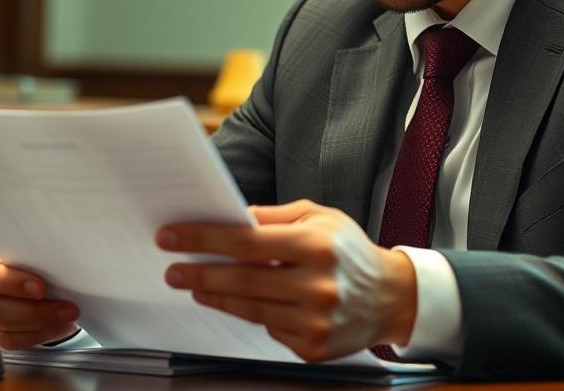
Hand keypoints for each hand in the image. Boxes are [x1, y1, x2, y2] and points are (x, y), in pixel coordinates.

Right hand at [0, 241, 80, 349]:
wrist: (26, 266)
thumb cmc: (28, 253)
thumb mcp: (28, 246)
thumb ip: (34, 255)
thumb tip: (60, 264)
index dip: (12, 284)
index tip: (41, 288)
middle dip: (35, 312)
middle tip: (66, 309)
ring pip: (3, 329)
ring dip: (40, 326)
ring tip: (66, 319)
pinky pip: (10, 341)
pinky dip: (37, 336)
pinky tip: (57, 328)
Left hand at [157, 199, 416, 362]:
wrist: (390, 297)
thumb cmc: (349, 250)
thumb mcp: (320, 217)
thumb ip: (275, 217)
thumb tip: (233, 218)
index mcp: (317, 244)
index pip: (247, 241)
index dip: (204, 238)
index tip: (172, 236)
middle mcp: (317, 284)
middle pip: (242, 279)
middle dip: (200, 272)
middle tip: (173, 269)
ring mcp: (315, 320)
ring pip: (250, 308)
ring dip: (216, 295)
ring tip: (195, 285)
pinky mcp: (313, 346)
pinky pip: (269, 329)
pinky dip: (252, 314)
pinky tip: (238, 302)